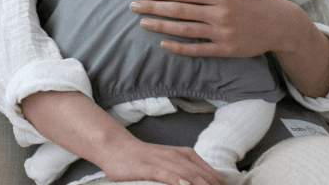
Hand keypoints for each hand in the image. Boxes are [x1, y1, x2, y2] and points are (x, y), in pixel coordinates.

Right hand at [95, 137, 224, 184]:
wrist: (115, 147)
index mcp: (186, 155)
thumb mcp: (169, 161)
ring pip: (191, 177)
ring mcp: (164, 161)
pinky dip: (180, 182)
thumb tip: (199, 183)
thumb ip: (185, 172)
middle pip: (205, 178)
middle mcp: (178, 156)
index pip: (212, 175)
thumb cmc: (142, 158)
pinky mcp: (150, 168)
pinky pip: (169, 176)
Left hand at [130, 0, 299, 57]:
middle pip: (179, 11)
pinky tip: (164, 43)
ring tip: (143, 23)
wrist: (284, 26)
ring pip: (185, 30)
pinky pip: (198, 49)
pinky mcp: (226, 49)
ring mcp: (222, 33)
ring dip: (161, 26)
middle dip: (153, 8)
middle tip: (132, 7)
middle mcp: (220, 14)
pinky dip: (180, 47)